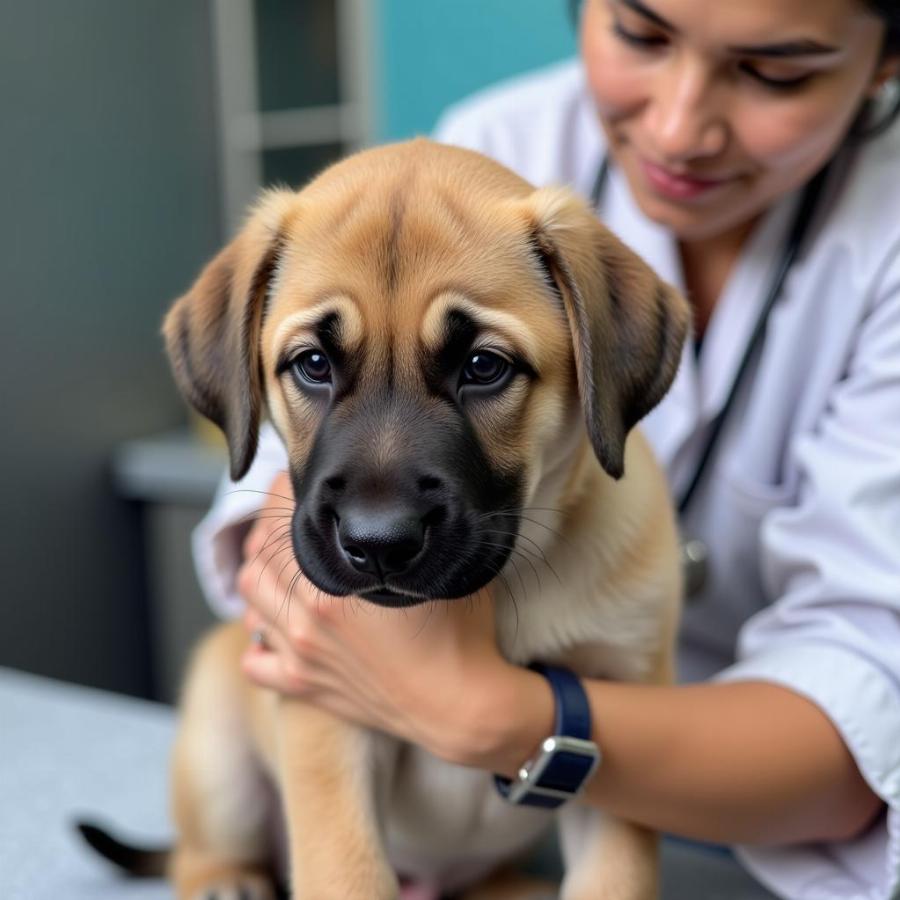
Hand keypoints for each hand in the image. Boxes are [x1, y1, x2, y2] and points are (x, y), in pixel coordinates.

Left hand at [236, 473, 532, 766]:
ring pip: (249, 605)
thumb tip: (398, 499)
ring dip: (259, 579)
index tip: (298, 480)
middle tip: (292, 519)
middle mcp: (306, 619)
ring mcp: (301, 655)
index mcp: (332, 585)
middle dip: (266, 532)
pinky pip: (256, 661)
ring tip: (283, 565)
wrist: (461, 706)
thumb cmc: (459, 633)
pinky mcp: (305, 687)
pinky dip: (258, 639)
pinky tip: (278, 626)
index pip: (282, 526)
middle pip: (257, 561)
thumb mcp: (438, 570)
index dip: (284, 495)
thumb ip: (408, 536)